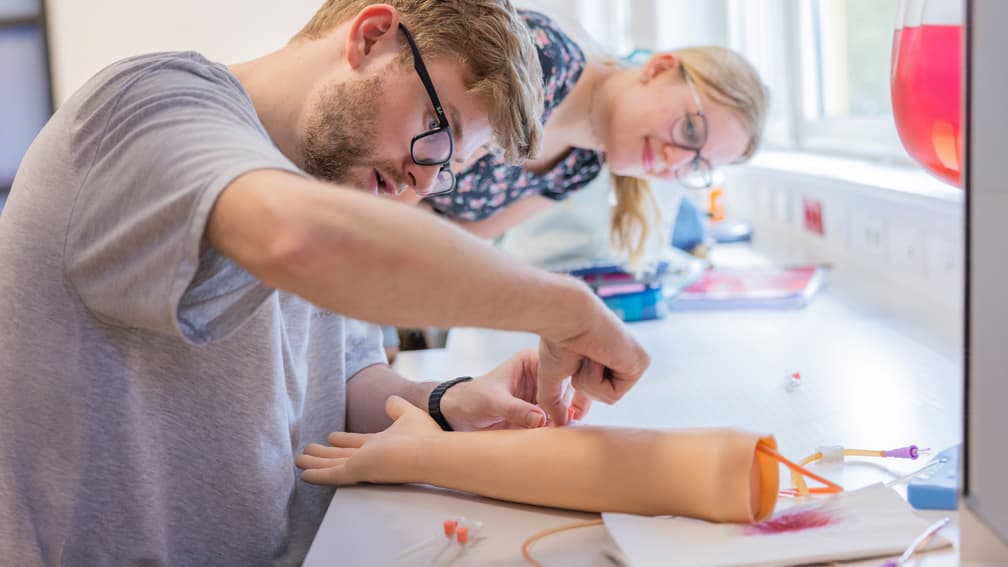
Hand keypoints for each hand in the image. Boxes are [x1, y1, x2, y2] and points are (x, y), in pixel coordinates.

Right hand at [297, 396, 437, 485]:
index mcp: (381, 445)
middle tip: (307, 452)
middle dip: (324, 454)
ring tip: (298, 460)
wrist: (431, 453)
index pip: (357, 444)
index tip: (331, 437)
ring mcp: (362, 465)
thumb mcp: (409, 414)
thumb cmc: (426, 436)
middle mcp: (369, 457)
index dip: (343, 441)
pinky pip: (332, 474)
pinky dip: (318, 474)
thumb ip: (397, 407)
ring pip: (332, 464)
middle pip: (341, 456)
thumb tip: (389, 401)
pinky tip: (304, 475)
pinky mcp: (357, 471)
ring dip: (315, 462)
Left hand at [438, 348, 586, 429]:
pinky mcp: (542, 410)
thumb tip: (541, 419)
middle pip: (568, 389)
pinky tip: (557, 435)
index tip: (564, 412)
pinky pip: (559, 418)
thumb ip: (515, 409)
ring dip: (564, 420)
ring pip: (567, 405)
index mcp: (531, 361)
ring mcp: (544, 393)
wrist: (460, 415)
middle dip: (566, 408)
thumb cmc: (472, 399)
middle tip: (561, 426)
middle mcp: (542, 374)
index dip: (562, 390)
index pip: (558, 371)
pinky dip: (560, 427)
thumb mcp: (492, 402)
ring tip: (558, 432)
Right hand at [537, 284, 650, 425]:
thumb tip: (557, 424)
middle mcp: (622, 357)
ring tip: (587, 355)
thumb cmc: (559, 339)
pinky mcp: (641, 363)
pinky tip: (596, 357)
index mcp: (605, 356)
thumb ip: (553, 400)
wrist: (568, 319)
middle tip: (580, 358)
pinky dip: (596, 380)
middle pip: (604, 396)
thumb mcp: (552, 375)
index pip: (601, 387)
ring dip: (589, 381)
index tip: (575, 412)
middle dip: (584, 385)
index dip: (585, 399)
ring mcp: (633, 360)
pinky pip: (614, 394)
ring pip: (609, 397)